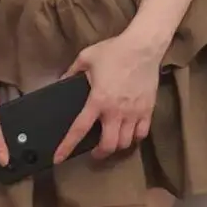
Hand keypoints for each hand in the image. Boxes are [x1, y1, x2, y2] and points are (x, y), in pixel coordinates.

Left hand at [52, 33, 161, 163]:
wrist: (143, 47)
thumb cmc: (113, 51)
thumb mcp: (86, 57)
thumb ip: (71, 71)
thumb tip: (61, 81)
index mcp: (97, 100)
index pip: (79, 129)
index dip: (67, 146)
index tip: (59, 159)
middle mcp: (116, 111)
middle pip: (109, 145)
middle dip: (100, 153)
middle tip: (95, 151)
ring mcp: (134, 112)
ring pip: (125, 143)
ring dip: (116, 146)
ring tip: (111, 141)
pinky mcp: (148, 110)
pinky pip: (142, 133)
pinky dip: (134, 138)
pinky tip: (129, 133)